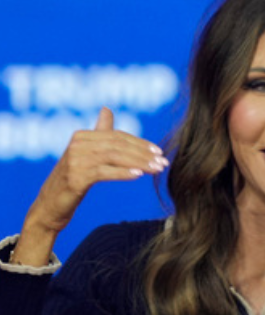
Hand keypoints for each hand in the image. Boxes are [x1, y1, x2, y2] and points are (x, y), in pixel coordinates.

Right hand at [14, 107, 166, 265]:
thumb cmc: (73, 178)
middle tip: (163, 163)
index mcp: (82, 136)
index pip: (117, 136)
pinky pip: (103, 172)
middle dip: (143, 154)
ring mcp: (75, 160)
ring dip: (139, 163)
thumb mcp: (86, 154)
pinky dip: (122, 172)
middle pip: (118, 145)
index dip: (140, 144)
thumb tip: (107, 109)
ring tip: (156, 169)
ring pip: (114, 157)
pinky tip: (138, 175)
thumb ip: (99, 133)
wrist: (51, 205)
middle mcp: (77, 144)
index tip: (159, 152)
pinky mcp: (75, 177)